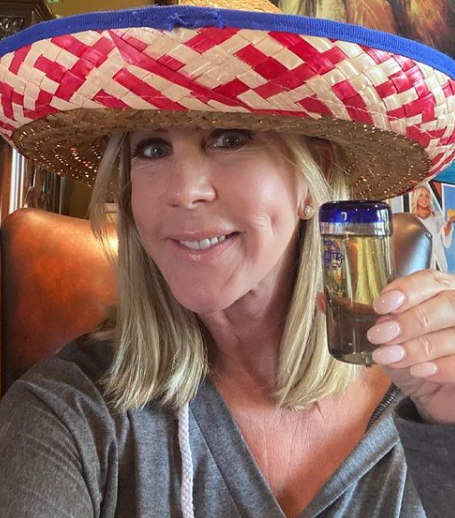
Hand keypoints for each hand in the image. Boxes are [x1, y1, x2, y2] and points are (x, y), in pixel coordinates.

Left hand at [368, 269, 454, 423]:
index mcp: (438, 291)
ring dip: (418, 345)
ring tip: (390, 356)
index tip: (380, 305)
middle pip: (446, 304)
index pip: (429, 280)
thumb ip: (357, 315)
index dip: (406, 290)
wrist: (433, 391)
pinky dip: (440, 366)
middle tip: (380, 335)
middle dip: (410, 320)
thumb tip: (322, 300)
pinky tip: (419, 371)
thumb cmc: (408, 353)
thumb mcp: (382, 334)